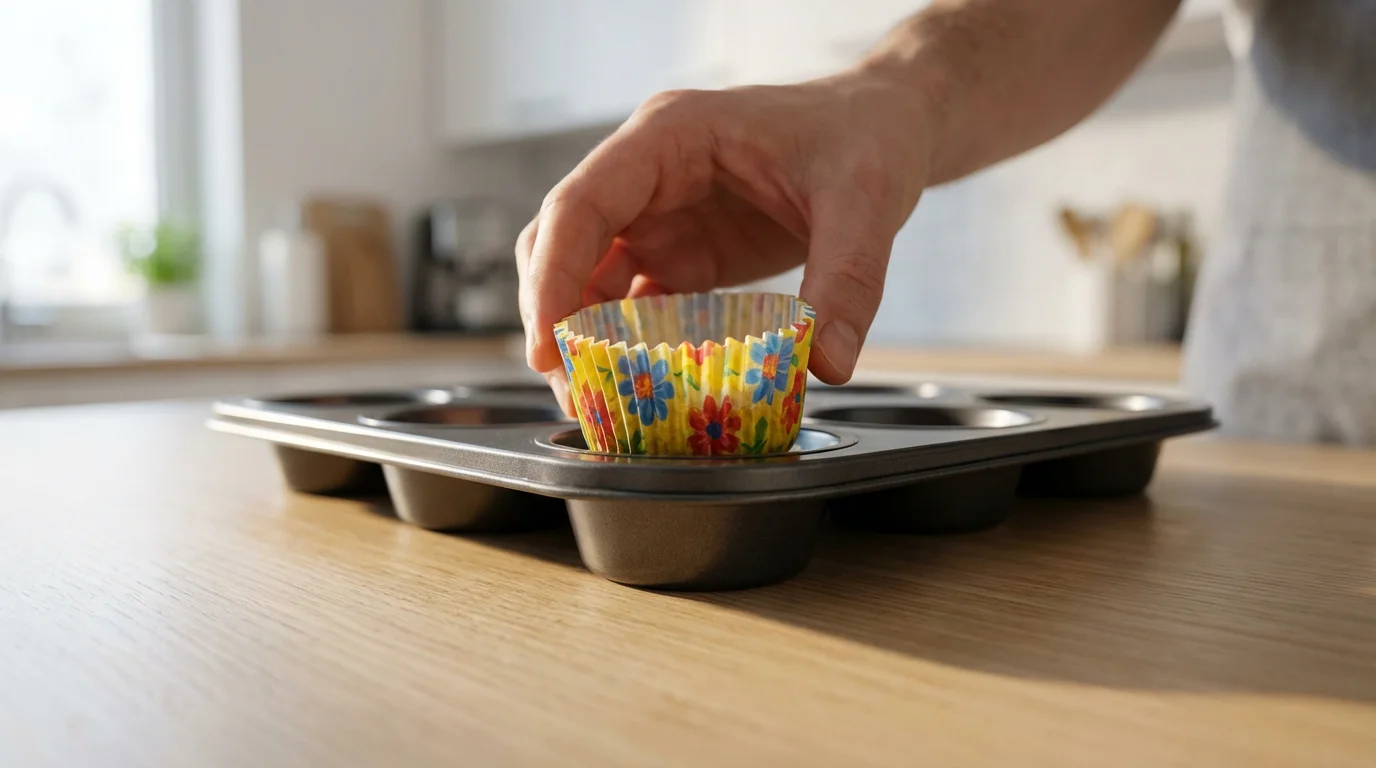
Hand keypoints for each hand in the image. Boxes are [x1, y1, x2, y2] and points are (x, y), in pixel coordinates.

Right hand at [515, 70, 934, 412]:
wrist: (886, 126)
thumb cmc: (865, 135)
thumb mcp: (864, 199)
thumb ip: (848, 278)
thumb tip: (826, 363)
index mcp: (669, 137)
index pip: (581, 205)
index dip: (552, 276)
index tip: (549, 346)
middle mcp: (648, 177)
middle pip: (563, 244)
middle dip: (553, 318)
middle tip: (571, 391)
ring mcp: (660, 217)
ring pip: (587, 279)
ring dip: (582, 340)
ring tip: (597, 403)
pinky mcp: (683, 255)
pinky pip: (634, 304)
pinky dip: (627, 346)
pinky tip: (639, 387)